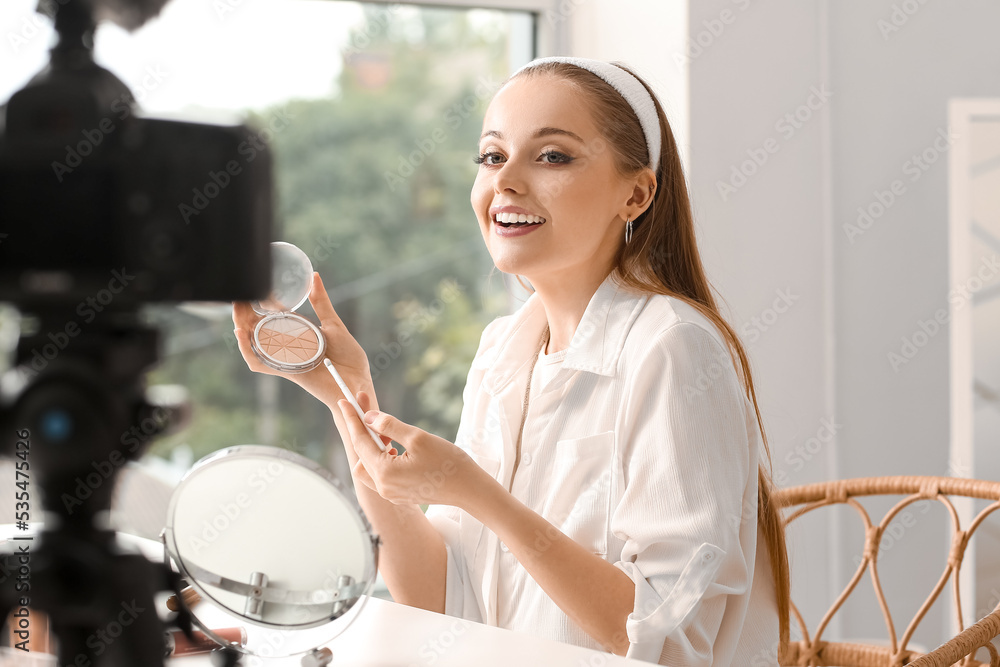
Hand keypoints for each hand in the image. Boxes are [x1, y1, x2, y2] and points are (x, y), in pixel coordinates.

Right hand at [232, 272, 369, 406]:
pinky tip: (241, 334)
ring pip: (253, 344)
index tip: (253, 287)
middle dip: (243, 313)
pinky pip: (260, 363)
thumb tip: (314, 276)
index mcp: (295, 334)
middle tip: (237, 296)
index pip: (268, 318)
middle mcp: (286, 347)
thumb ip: (320, 302)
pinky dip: (247, 350)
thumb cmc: (348, 356)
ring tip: (236, 310)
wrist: (357, 382)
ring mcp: (284, 359)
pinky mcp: (286, 371)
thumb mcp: (333, 324)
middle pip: (255, 330)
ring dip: (241, 327)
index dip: (257, 304)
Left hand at [338, 391, 481, 506]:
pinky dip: (382, 459)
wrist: (469, 489)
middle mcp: (383, 487)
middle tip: (370, 412)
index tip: (345, 401)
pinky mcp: (399, 495)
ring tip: (389, 434)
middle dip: (363, 431)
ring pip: (368, 466)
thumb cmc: (448, 462)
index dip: (352, 418)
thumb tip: (368, 418)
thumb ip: (389, 426)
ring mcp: (391, 494)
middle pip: (361, 454)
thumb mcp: (418, 437)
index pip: (360, 441)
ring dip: (373, 447)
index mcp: (385, 472)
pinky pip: (380, 475)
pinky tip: (396, 449)